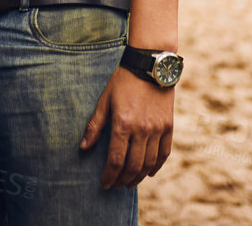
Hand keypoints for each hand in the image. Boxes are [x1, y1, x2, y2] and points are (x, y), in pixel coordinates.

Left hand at [80, 68, 174, 188]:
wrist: (151, 65)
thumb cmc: (123, 81)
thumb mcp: (104, 100)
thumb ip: (95, 125)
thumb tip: (83, 147)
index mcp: (123, 124)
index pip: (116, 160)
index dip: (109, 176)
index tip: (104, 184)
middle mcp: (142, 130)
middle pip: (133, 166)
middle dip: (122, 180)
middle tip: (115, 185)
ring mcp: (157, 129)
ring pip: (149, 163)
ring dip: (138, 177)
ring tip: (129, 182)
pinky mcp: (168, 126)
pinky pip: (164, 153)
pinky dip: (157, 166)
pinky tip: (149, 172)